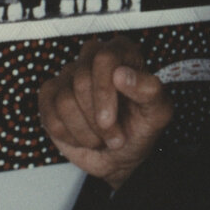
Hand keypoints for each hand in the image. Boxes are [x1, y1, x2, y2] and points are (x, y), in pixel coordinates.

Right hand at [39, 35, 173, 187]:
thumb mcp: (158, 112)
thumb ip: (148, 90)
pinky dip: (69, 135)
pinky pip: (50, 115)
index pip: (104, 59)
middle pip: (81, 81)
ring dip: (85, 131)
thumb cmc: (140, 128)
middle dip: (97, 120)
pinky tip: (83, 137)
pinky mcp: (51, 95)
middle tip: (115, 137)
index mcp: (122, 52)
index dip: (104, 92)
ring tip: (101, 138)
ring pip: (65, 101)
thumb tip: (122, 74)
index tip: (110, 119)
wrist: (121, 156)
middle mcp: (92, 58)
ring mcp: (69, 76)